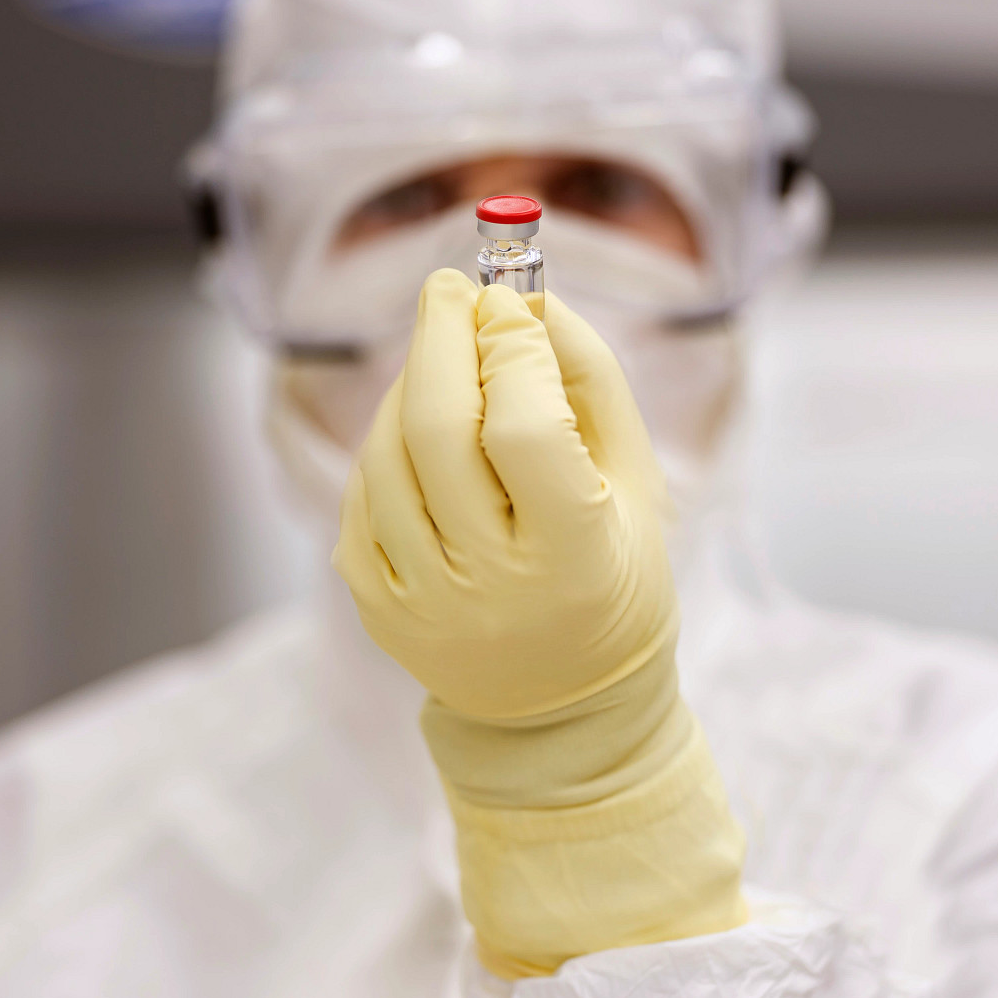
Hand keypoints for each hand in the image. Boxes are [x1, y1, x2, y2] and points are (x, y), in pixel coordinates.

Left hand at [334, 268, 676, 719]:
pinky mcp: (376, 607)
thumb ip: (590, 380)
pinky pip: (361, 495)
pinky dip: (385, 445)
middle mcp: (490, 586)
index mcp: (574, 557)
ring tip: (444, 363)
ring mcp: (422, 603)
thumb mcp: (635, 481)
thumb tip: (528, 300)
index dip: (510, 351)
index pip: (524, 429)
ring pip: (386, 456)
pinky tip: (420, 434)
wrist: (563, 706)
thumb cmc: (610, 572)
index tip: (508, 304)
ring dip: (409, 386)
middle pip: (436, 430)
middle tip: (450, 290)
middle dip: (439, 338)